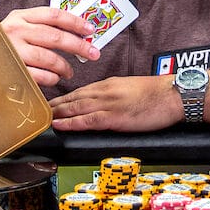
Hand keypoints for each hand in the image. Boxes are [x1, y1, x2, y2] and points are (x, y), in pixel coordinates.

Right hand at [0, 6, 99, 86]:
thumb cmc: (3, 43)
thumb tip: (76, 32)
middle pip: (55, 37)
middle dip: (78, 46)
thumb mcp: (18, 26)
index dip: (75, 22)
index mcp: (20, 17)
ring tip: (70, 71)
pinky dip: (51, 77)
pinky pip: (39, 75)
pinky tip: (54, 78)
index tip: (90, 30)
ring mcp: (12, 51)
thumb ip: (41, 26)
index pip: (53, 15)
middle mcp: (15, 31)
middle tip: (93, 53)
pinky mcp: (11, 70)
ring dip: (65, 66)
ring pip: (48, 58)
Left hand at [49, 75, 181, 131]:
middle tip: (36, 109)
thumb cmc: (158, 95)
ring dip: (57, 113)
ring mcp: (109, 103)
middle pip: (73, 98)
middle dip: (54, 105)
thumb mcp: (133, 90)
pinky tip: (59, 124)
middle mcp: (105, 91)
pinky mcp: (115, 116)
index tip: (50, 103)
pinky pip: (87, 120)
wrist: (174, 94)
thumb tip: (106, 105)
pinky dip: (71, 122)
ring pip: (75, 107)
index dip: (63, 98)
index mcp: (110, 84)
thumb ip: (117, 96)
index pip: (80, 91)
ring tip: (41, 118)